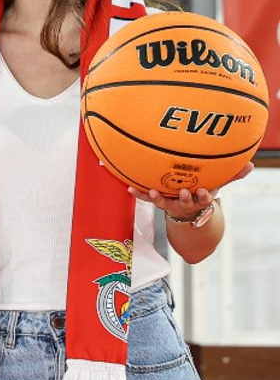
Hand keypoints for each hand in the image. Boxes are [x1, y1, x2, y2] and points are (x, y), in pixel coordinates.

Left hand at [127, 162, 253, 219]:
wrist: (188, 213)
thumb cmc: (202, 192)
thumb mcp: (216, 185)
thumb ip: (231, 175)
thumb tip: (251, 165)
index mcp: (200, 199)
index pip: (204, 199)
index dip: (204, 196)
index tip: (204, 191)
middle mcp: (185, 203)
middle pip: (185, 202)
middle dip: (184, 198)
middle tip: (183, 192)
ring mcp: (170, 203)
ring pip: (164, 202)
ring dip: (157, 197)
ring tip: (151, 190)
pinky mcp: (157, 200)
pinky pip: (146, 198)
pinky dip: (137, 193)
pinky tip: (128, 187)